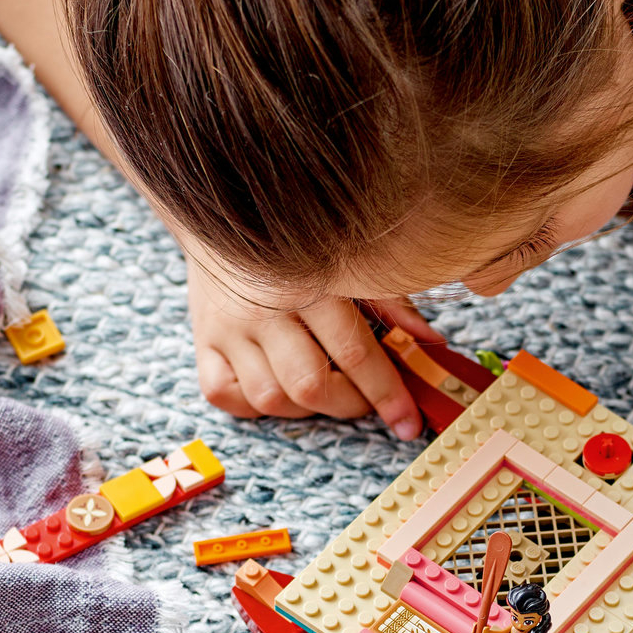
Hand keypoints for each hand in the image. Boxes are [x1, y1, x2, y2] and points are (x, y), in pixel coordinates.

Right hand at [188, 258, 430, 436]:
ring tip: (324, 387)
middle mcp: (263, 307)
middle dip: (350, 405)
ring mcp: (227, 327)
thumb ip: (392, 303)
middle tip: (365, 399)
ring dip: (306, 408)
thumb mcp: (352, 262)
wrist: (224, 209)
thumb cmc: (301, 246)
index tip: (408, 424)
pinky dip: (256, 404)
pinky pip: (226, 396)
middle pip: (310, 386)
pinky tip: (278, 385)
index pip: (355, 354)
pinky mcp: (202, 342)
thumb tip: (430, 342)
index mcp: (308, 282)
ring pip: (270, 398)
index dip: (388, 395)